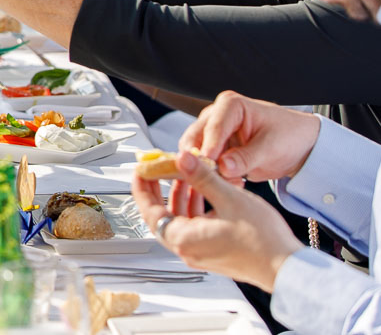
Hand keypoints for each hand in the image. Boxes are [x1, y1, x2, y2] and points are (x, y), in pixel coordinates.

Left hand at [131, 151, 301, 292]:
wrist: (287, 268)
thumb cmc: (263, 242)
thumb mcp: (228, 199)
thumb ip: (201, 177)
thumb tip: (181, 159)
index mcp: (184, 239)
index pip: (149, 210)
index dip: (142, 188)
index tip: (140, 170)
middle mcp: (188, 249)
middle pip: (162, 215)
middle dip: (159, 189)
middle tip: (157, 170)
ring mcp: (201, 252)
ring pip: (180, 219)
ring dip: (180, 195)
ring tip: (186, 174)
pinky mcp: (214, 252)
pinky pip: (195, 225)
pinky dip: (195, 207)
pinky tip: (205, 191)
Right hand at [179, 91, 321, 182]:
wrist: (298, 145)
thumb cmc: (288, 137)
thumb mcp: (272, 148)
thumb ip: (246, 158)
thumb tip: (222, 167)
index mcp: (231, 105)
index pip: (214, 127)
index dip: (209, 147)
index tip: (207, 165)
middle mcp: (215, 115)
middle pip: (195, 137)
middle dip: (201, 159)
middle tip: (211, 179)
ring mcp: (211, 132)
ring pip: (195, 152)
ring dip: (207, 169)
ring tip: (231, 182)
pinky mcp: (213, 148)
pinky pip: (203, 163)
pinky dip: (213, 175)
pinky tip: (234, 181)